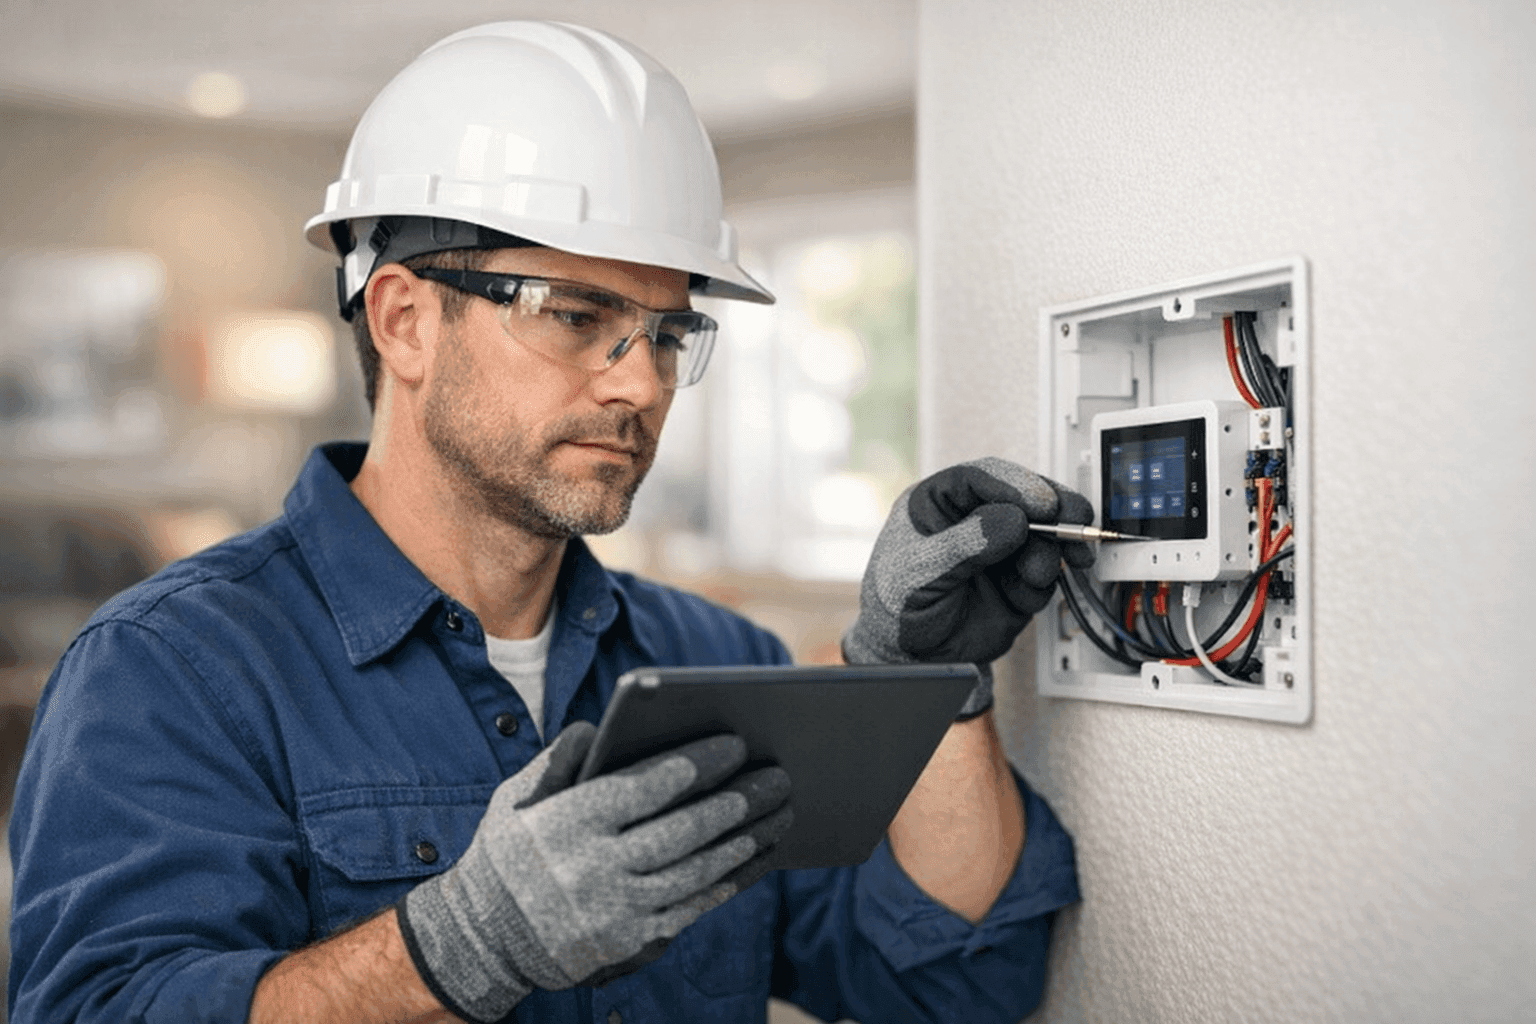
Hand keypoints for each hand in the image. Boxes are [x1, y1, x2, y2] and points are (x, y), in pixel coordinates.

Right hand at [398, 722, 791, 1022]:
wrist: (483, 939)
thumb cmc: (507, 852)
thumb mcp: (514, 798)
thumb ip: (558, 759)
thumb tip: (603, 728)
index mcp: (565, 825)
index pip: (644, 788)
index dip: (695, 765)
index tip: (734, 744)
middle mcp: (592, 870)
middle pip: (681, 831)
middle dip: (735, 802)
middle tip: (775, 777)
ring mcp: (614, 911)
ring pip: (694, 872)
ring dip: (743, 842)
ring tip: (776, 813)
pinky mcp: (629, 941)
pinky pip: (690, 908)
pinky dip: (726, 882)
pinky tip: (751, 858)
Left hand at [842, 457, 1095, 716]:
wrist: (910, 658)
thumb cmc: (895, 608)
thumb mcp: (918, 574)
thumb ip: (962, 546)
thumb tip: (1010, 520)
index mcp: (936, 504)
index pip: (979, 478)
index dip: (1014, 485)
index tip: (1042, 504)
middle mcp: (972, 521)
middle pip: (1022, 497)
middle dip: (1054, 509)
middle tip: (1074, 521)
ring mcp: (998, 550)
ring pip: (1041, 535)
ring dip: (1048, 552)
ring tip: (1035, 574)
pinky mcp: (1016, 581)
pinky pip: (1044, 575)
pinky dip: (1040, 586)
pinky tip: (1020, 598)